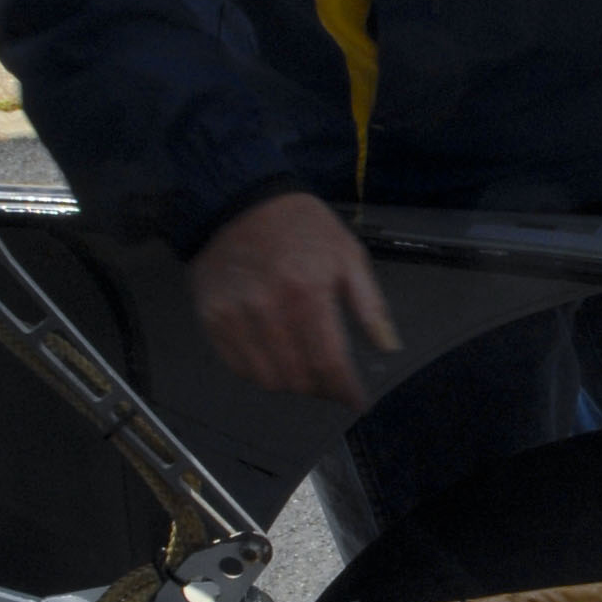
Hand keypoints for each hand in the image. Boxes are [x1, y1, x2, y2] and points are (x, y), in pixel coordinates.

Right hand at [187, 193, 399, 407]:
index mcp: (308, 292)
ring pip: (268, 379)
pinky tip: (276, 360)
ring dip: (292, 385)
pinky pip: (238, 367)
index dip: (346, 390)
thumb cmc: (301, 227)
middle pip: (299, 377)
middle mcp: (269, 309)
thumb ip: (370, 304)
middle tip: (333, 384)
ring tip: (306, 373)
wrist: (240, 201)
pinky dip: (261, 374)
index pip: (329, 362)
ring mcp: (236, 316)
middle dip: (322, 389)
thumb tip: (387, 347)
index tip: (357, 400)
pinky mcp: (213, 319)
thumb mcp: (347, 254)